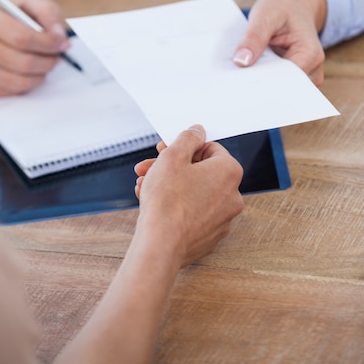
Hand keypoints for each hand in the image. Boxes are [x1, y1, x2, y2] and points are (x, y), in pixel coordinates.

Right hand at [0, 0, 69, 96]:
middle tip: (58, 56)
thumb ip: (47, 11)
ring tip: (46, 64)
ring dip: (41, 75)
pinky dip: (27, 84)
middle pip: (24, 63)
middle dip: (48, 61)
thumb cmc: (5, 16)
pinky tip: (29, 72)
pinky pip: (12, 92)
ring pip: (20, 82)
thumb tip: (59, 34)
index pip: (23, 39)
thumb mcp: (26, 2)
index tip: (63, 43)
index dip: (49, 43)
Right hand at [134, 125, 243, 267]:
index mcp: (229, 172)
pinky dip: (176, 207)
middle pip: (200, 172)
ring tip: (145, 187)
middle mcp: (233, 196)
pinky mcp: (210, 237)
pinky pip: (193, 214)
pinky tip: (154, 206)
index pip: (209, 148)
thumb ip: (188, 138)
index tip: (165, 152)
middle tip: (150, 168)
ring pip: (194, 193)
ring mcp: (222, 219)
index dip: (184, 148)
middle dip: (172, 168)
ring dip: (170, 186)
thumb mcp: (173, 156)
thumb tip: (198, 131)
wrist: (160, 246)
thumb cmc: (167, 200)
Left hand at [233, 0, 326, 84]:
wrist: (294, 4)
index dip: (262, 81)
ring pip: (277, 88)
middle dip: (259, 83)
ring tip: (241, 72)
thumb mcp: (265, 15)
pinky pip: (275, 83)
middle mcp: (312, 70)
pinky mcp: (293, 77)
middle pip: (282, 87)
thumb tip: (241, 62)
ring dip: (259, 80)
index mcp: (310, 54)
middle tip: (234, 78)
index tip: (239, 82)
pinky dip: (261, 77)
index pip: (285, 80)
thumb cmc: (283, 7)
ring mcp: (304, 76)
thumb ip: (254, 38)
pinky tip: (248, 71)